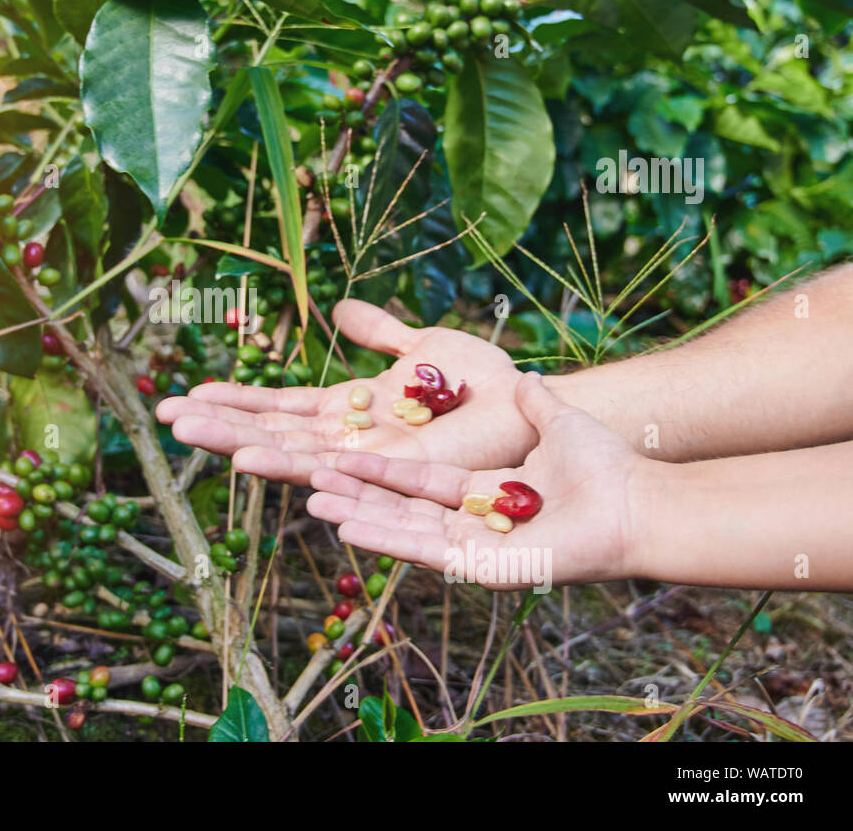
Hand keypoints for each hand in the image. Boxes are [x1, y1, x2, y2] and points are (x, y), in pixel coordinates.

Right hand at [156, 299, 535, 484]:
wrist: (528, 404)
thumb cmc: (483, 381)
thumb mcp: (420, 347)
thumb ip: (378, 332)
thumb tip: (339, 308)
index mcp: (352, 412)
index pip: (281, 408)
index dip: (236, 402)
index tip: (190, 393)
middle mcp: (351, 442)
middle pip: (273, 433)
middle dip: (218, 424)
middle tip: (164, 416)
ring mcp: (369, 462)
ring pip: (292, 455)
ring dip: (238, 445)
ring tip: (190, 436)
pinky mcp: (393, 475)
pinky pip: (336, 472)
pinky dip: (291, 468)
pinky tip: (251, 461)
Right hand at [303, 373, 647, 588]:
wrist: (638, 501)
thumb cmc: (605, 466)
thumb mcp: (558, 421)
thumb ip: (535, 403)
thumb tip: (525, 377)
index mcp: (482, 494)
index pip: (416, 482)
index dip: (377, 470)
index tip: (338, 454)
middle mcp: (472, 524)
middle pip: (398, 509)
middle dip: (353, 495)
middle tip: (308, 482)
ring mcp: (474, 549)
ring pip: (403, 533)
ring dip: (357, 518)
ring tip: (314, 505)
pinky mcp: (483, 568)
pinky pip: (427, 554)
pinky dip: (386, 541)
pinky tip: (350, 528)